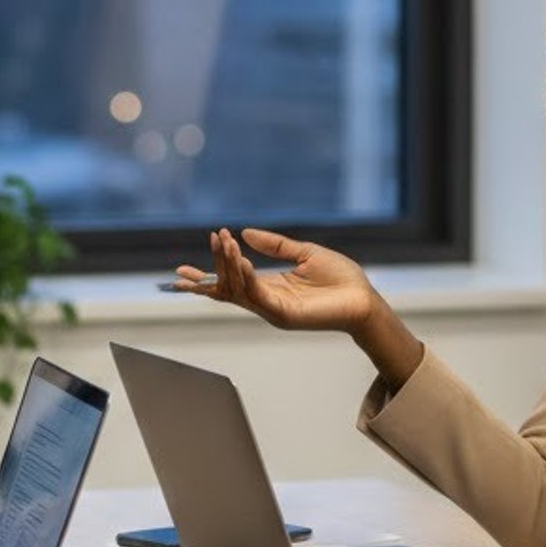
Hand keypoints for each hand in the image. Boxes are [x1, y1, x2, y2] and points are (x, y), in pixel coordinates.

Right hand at [173, 228, 380, 332]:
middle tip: (213, 237)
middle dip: (213, 266)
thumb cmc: (341, 279)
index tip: (180, 270)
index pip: (228, 284)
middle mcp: (266, 301)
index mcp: (269, 287)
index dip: (205, 277)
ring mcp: (273, 310)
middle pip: (226, 287)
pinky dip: (245, 277)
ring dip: (228, 265)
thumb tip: (244, 232)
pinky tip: (241, 258)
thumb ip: (275, 244)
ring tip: (225, 240)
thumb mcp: (304, 253)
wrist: (364, 299)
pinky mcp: (285, 314)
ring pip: (237, 290)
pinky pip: (257, 295)